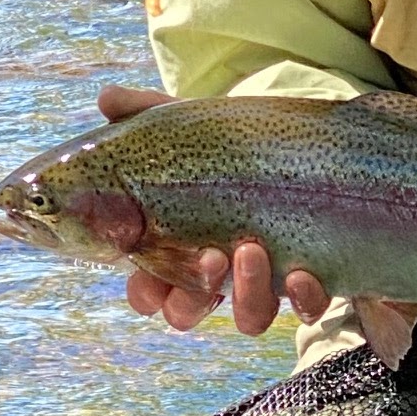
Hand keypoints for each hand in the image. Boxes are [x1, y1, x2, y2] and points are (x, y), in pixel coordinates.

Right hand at [95, 84, 331, 333]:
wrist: (303, 145)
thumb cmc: (229, 147)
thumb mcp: (188, 127)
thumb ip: (144, 112)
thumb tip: (106, 98)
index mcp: (178, 250)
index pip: (148, 290)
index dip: (146, 290)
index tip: (149, 271)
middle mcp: (218, 275)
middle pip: (189, 312)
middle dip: (192, 297)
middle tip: (208, 255)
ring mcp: (265, 281)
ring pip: (248, 317)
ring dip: (246, 295)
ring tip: (251, 250)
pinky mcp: (310, 280)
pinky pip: (308, 307)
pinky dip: (304, 299)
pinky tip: (302, 274)